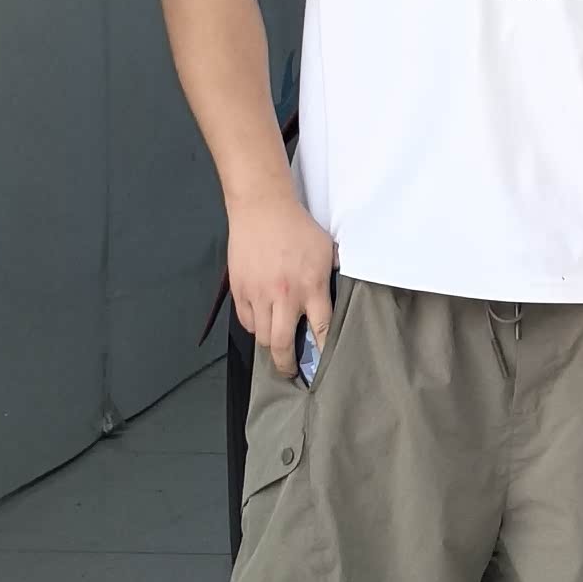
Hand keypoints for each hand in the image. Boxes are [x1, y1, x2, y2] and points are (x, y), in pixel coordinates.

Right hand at [231, 181, 336, 382]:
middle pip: (283, 344)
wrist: (262, 208)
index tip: (324, 367)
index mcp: (312, 286)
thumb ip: (333, 274)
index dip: (323, 352)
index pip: (321, 329)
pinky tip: (261, 323)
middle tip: (290, 373)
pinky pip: (245, 321)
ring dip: (270, 345)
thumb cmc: (297, 226)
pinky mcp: (240, 290)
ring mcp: (259, 294)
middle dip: (287, 365)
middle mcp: (285, 296)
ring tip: (276, 346)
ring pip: (262, 337)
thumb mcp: (326, 249)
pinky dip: (254, 327)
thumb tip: (342, 289)